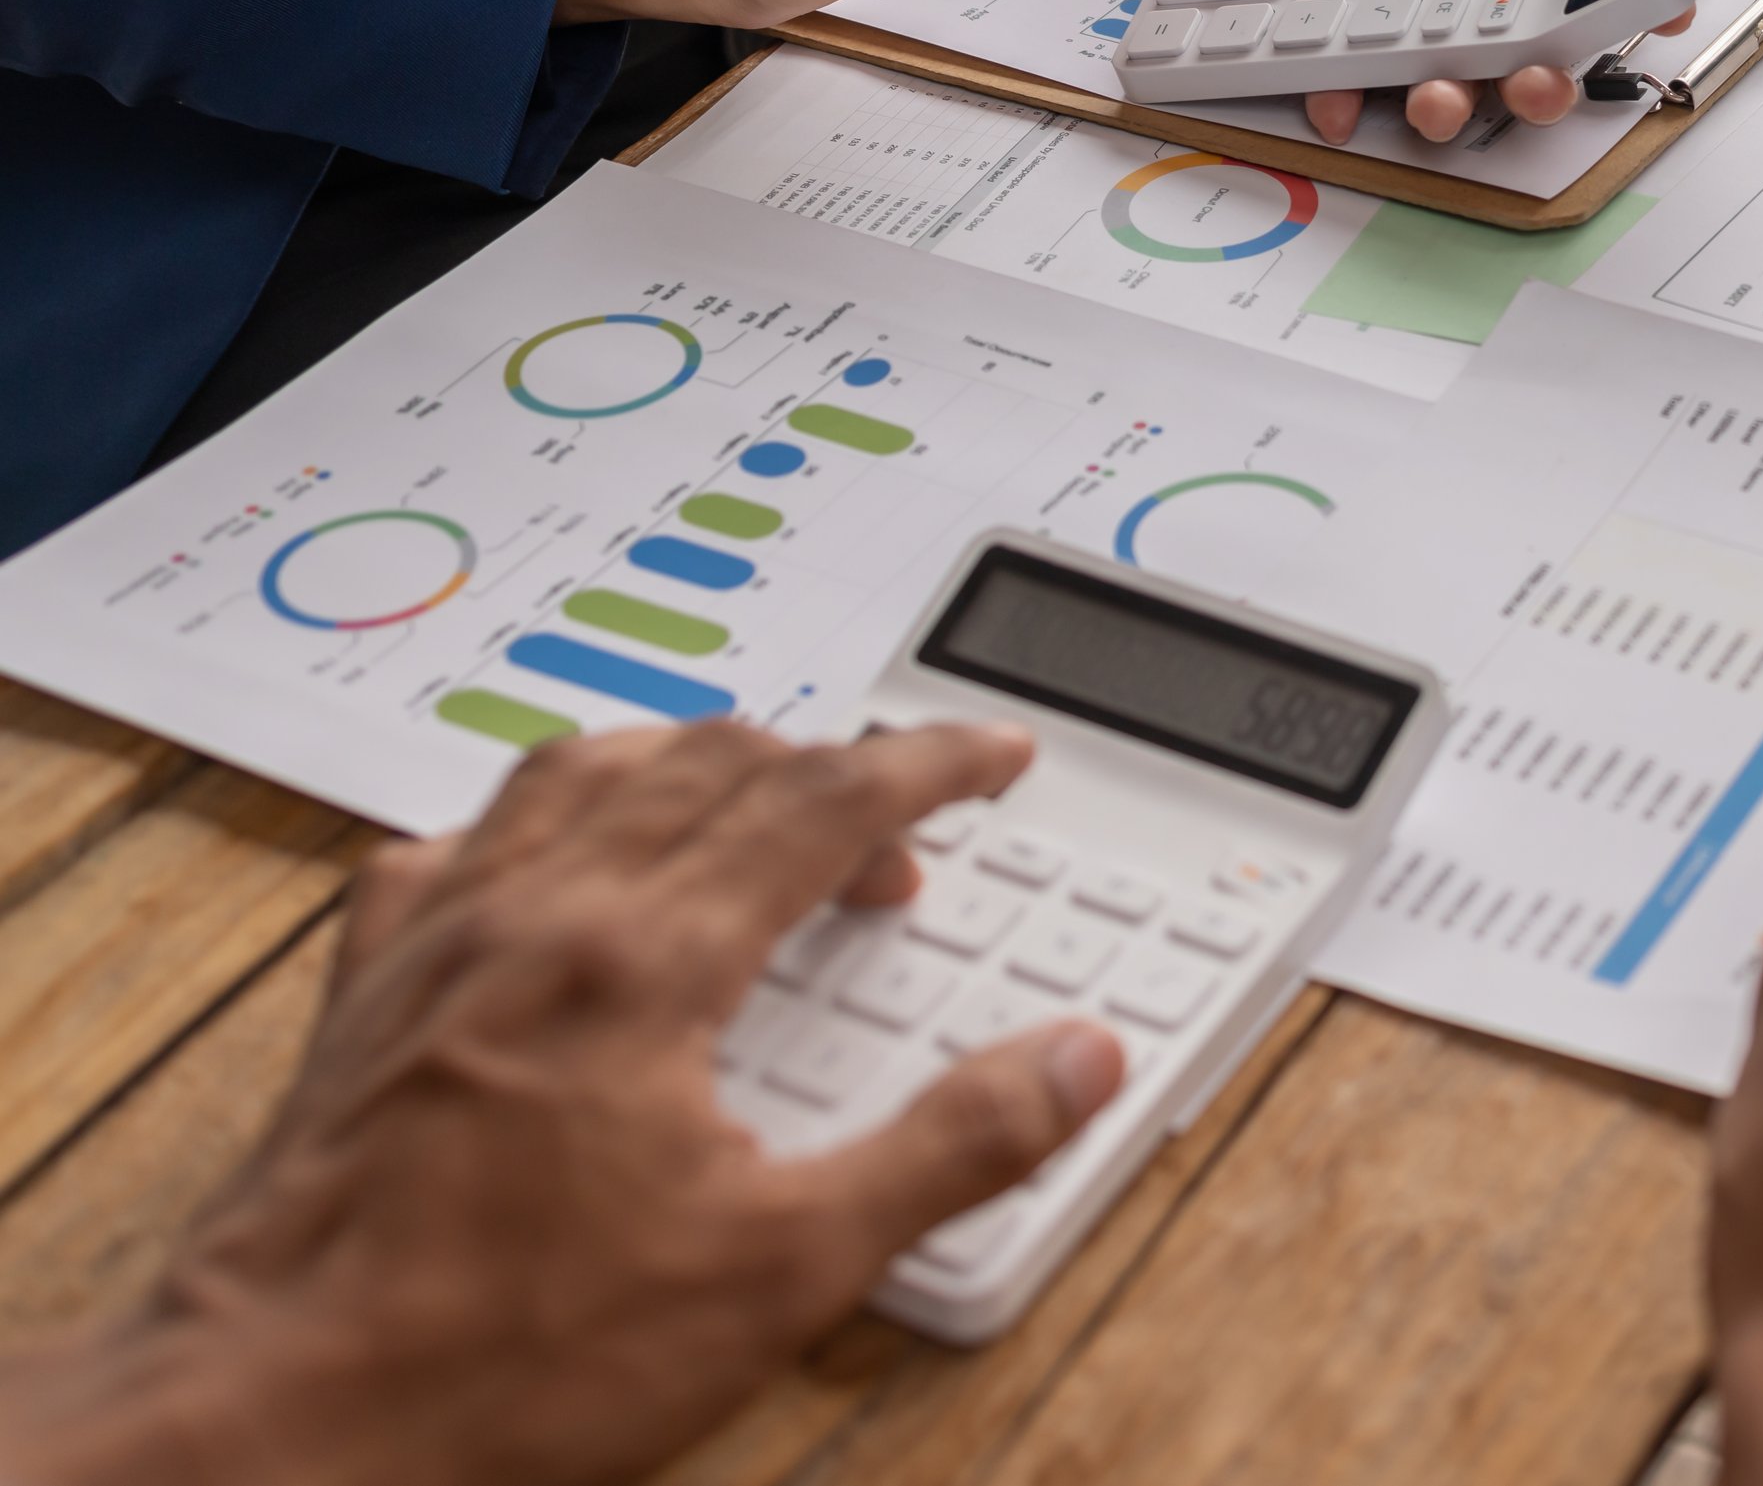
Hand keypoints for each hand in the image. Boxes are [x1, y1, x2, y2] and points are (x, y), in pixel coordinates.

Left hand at [0, 722, 1125, 1485]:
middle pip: (709, 767)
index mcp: (643, 960)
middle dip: (828, 770)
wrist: (275, 1428)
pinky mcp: (362, 1003)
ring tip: (748, 799)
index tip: (991, 756)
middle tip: (901, 829)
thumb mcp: (783, 1270)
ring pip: (576, 776)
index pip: (822, 800)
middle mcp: (534, 920)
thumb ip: (948, 1149)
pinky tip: (543, 866)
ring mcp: (434, 950)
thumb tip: (1074, 1063)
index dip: (929, 764)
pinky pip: (449, 850)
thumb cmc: (502, 1361)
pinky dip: (528, 824)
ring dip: (688, 764)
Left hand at [1291, 0, 1762, 144]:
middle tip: (1541, 85)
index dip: (1651, 19)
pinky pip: (1358, 74)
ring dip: (1449, 108)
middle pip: (1545, 66)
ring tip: (1438, 99)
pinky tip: (1336, 98)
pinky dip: (1347, 98)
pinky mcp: (1366, 13)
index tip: (1659, 22)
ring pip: (1457, 85)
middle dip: (1545, 91)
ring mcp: (1441, 13)